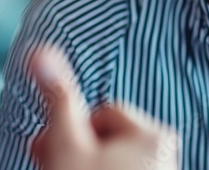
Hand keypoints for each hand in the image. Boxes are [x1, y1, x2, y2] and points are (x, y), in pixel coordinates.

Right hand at [28, 46, 179, 169]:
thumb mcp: (67, 143)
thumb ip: (58, 97)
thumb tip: (39, 51)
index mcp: (156, 134)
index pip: (104, 112)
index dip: (76, 132)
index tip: (62, 153)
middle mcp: (168, 151)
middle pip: (110, 135)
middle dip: (82, 149)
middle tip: (61, 166)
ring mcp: (164, 169)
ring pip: (114, 156)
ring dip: (88, 162)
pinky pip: (126, 167)